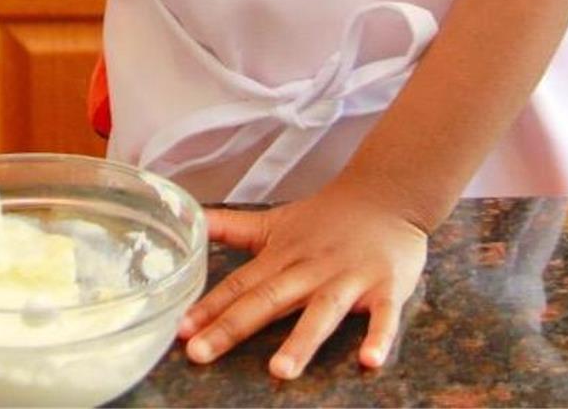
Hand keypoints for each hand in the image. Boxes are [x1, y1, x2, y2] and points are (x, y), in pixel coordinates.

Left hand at [178, 184, 426, 379]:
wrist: (384, 195)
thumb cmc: (323, 218)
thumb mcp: (272, 221)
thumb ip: (230, 227)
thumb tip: (189, 219)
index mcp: (280, 257)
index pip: (238, 285)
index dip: (208, 307)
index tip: (181, 330)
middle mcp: (310, 269)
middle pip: (268, 299)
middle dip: (233, 327)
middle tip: (200, 353)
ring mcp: (348, 278)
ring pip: (322, 311)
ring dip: (301, 341)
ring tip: (279, 371)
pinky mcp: (386, 287)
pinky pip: (384, 316)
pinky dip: (379, 337)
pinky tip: (369, 362)